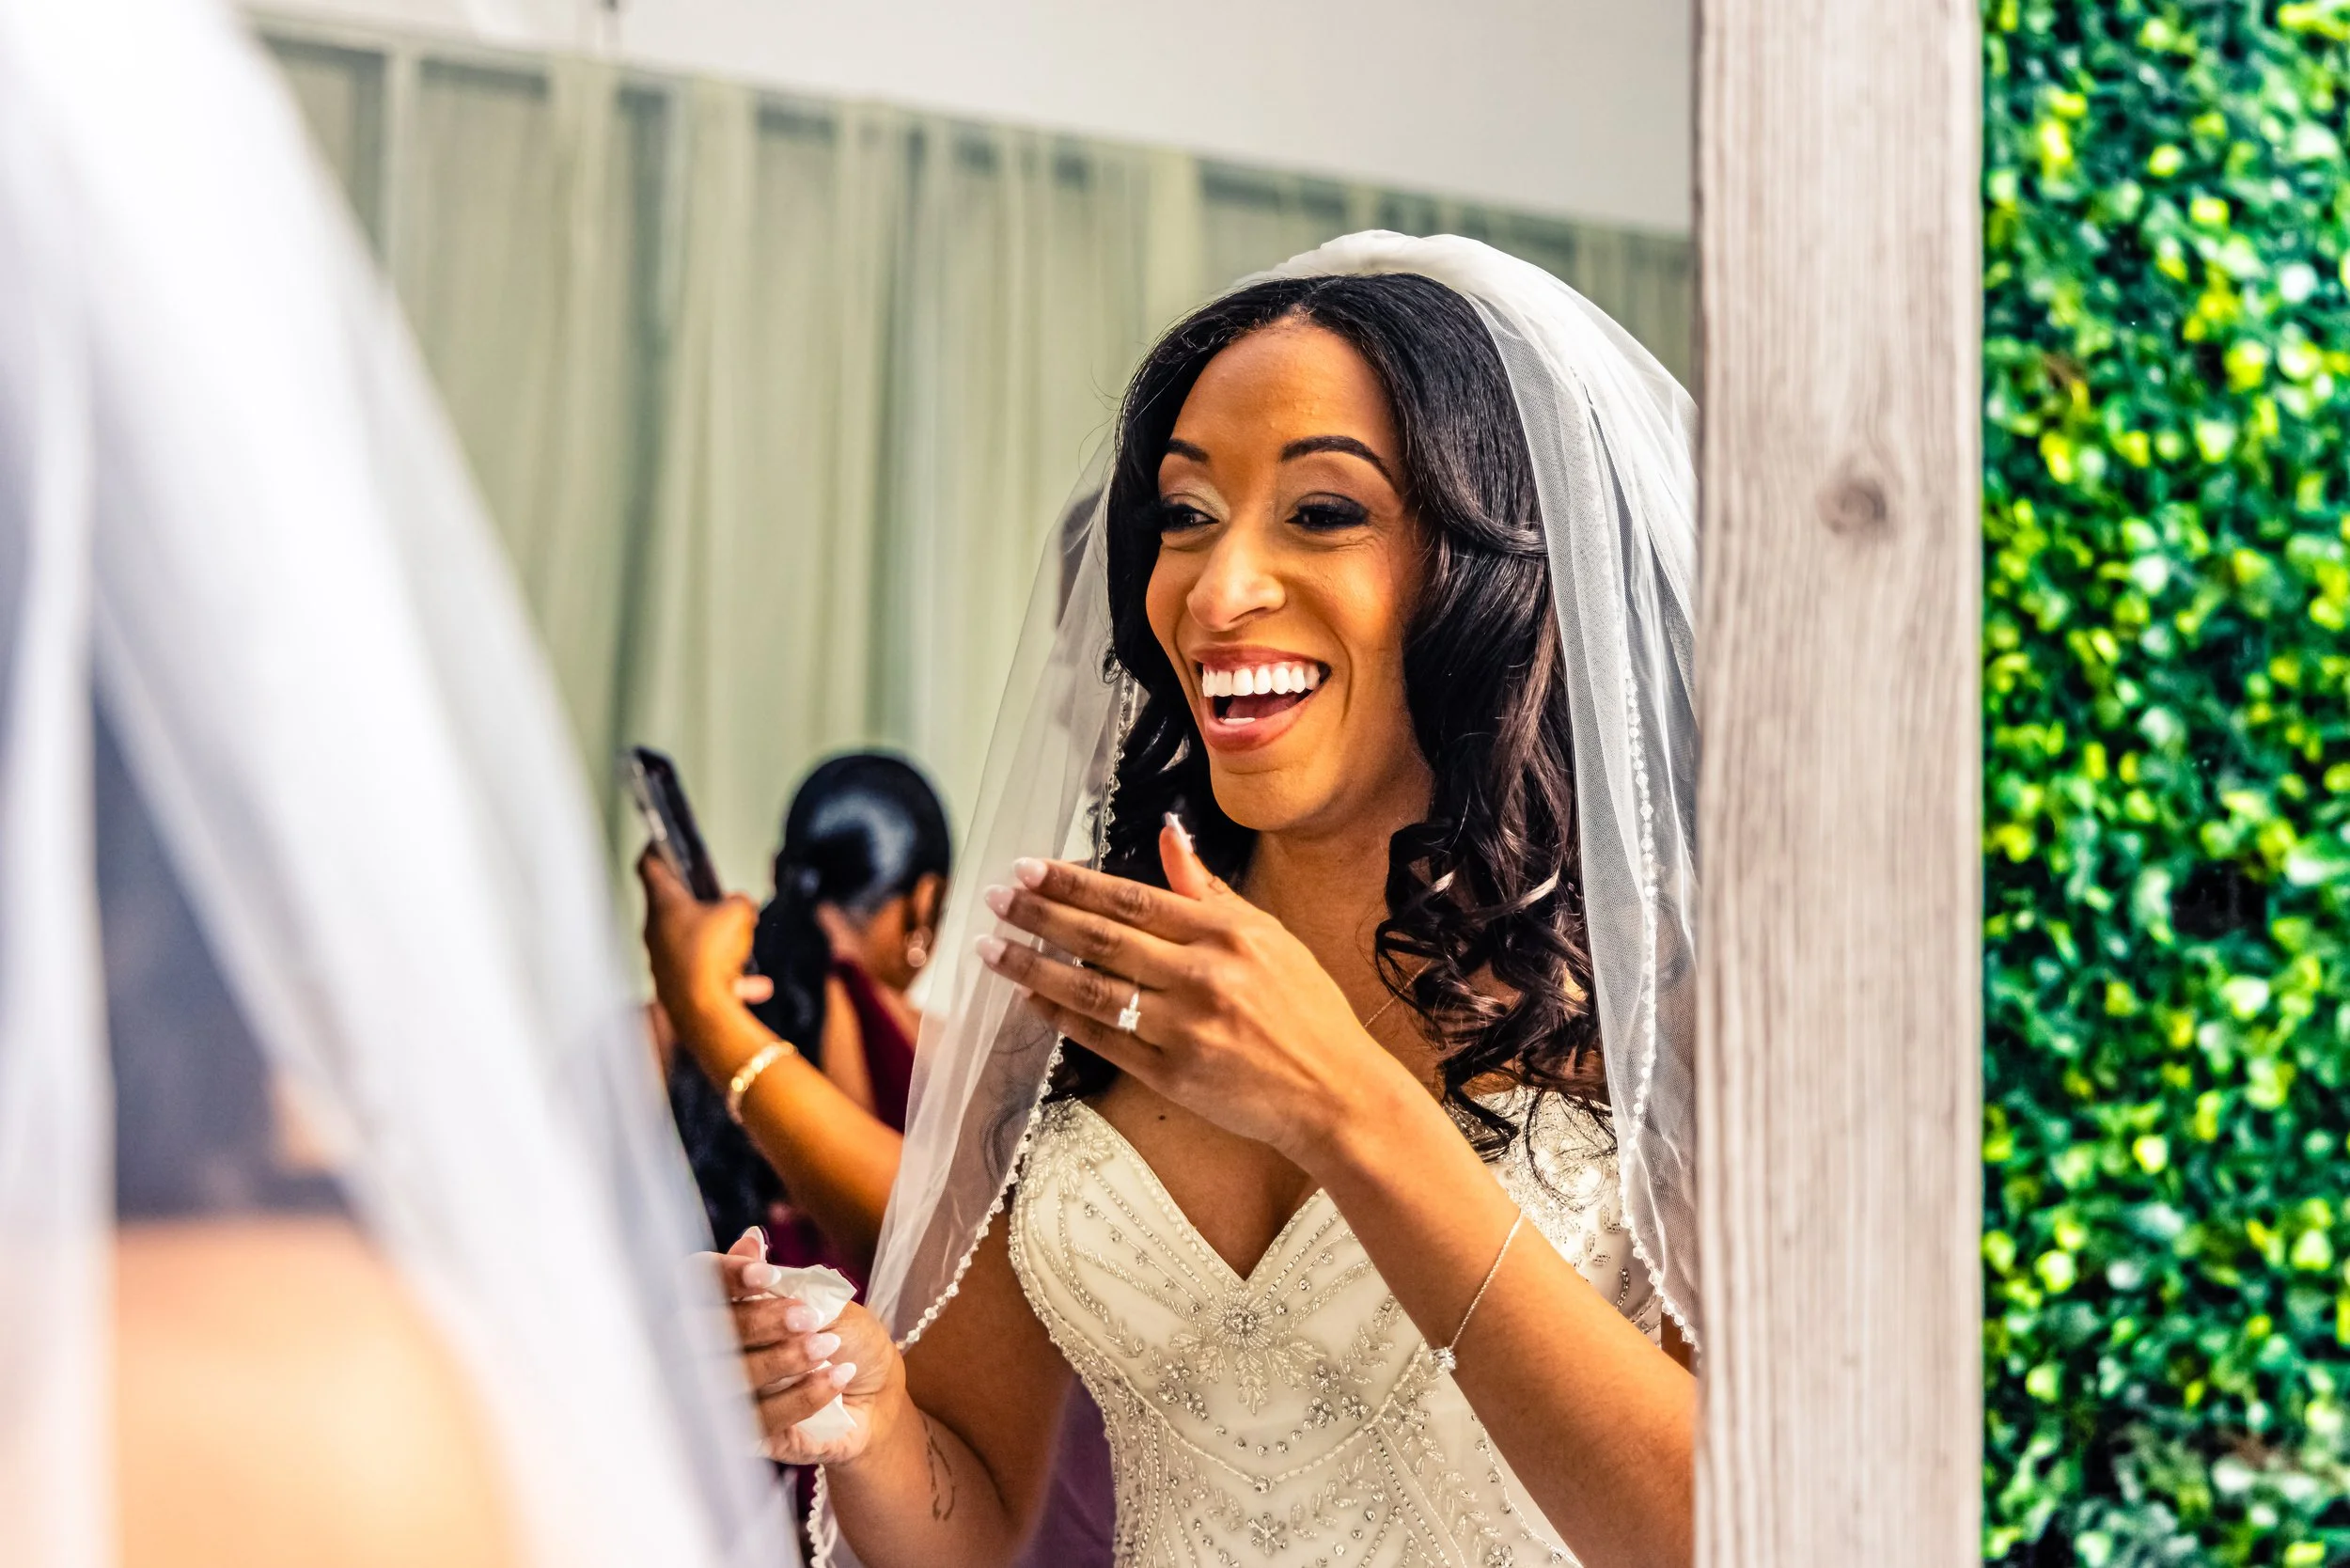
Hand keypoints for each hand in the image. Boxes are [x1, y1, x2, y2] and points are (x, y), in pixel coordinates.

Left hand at [638, 851, 772, 1044]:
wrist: (702, 1011)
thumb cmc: (712, 954)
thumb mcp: (738, 913)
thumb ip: (741, 902)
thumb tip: (740, 906)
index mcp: (663, 903)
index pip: (649, 864)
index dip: (657, 848)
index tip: (662, 840)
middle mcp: (654, 929)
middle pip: (672, 903)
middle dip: (699, 900)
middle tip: (723, 899)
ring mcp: (661, 958)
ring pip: (689, 938)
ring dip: (715, 938)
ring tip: (744, 943)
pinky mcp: (673, 984)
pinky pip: (703, 971)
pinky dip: (727, 974)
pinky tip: (755, 985)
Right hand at [709, 1229, 902, 1466]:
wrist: (875, 1394)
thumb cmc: (844, 1338)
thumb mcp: (825, 1301)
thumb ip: (782, 1279)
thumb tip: (750, 1240)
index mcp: (724, 1306)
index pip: (697, 1283)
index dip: (724, 1278)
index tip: (765, 1277)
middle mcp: (710, 1351)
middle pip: (705, 1333)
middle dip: (758, 1322)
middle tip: (807, 1316)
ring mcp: (722, 1397)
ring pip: (730, 1378)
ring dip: (782, 1359)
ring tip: (829, 1346)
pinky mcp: (744, 1437)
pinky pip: (761, 1418)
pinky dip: (802, 1395)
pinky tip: (836, 1377)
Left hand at [974, 821, 1421, 1166]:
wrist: (1334, 1092)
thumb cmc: (1307, 1010)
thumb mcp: (1269, 935)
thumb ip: (1209, 890)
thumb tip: (1169, 836)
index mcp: (1227, 935)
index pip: (1132, 900)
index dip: (1073, 882)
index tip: (1029, 868)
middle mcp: (1203, 978)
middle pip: (1102, 939)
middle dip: (1040, 915)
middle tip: (995, 899)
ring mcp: (1185, 1030)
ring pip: (1091, 990)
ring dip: (1034, 968)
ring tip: (993, 949)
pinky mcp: (1173, 1076)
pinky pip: (1103, 1041)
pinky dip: (1062, 1020)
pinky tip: (1031, 1002)